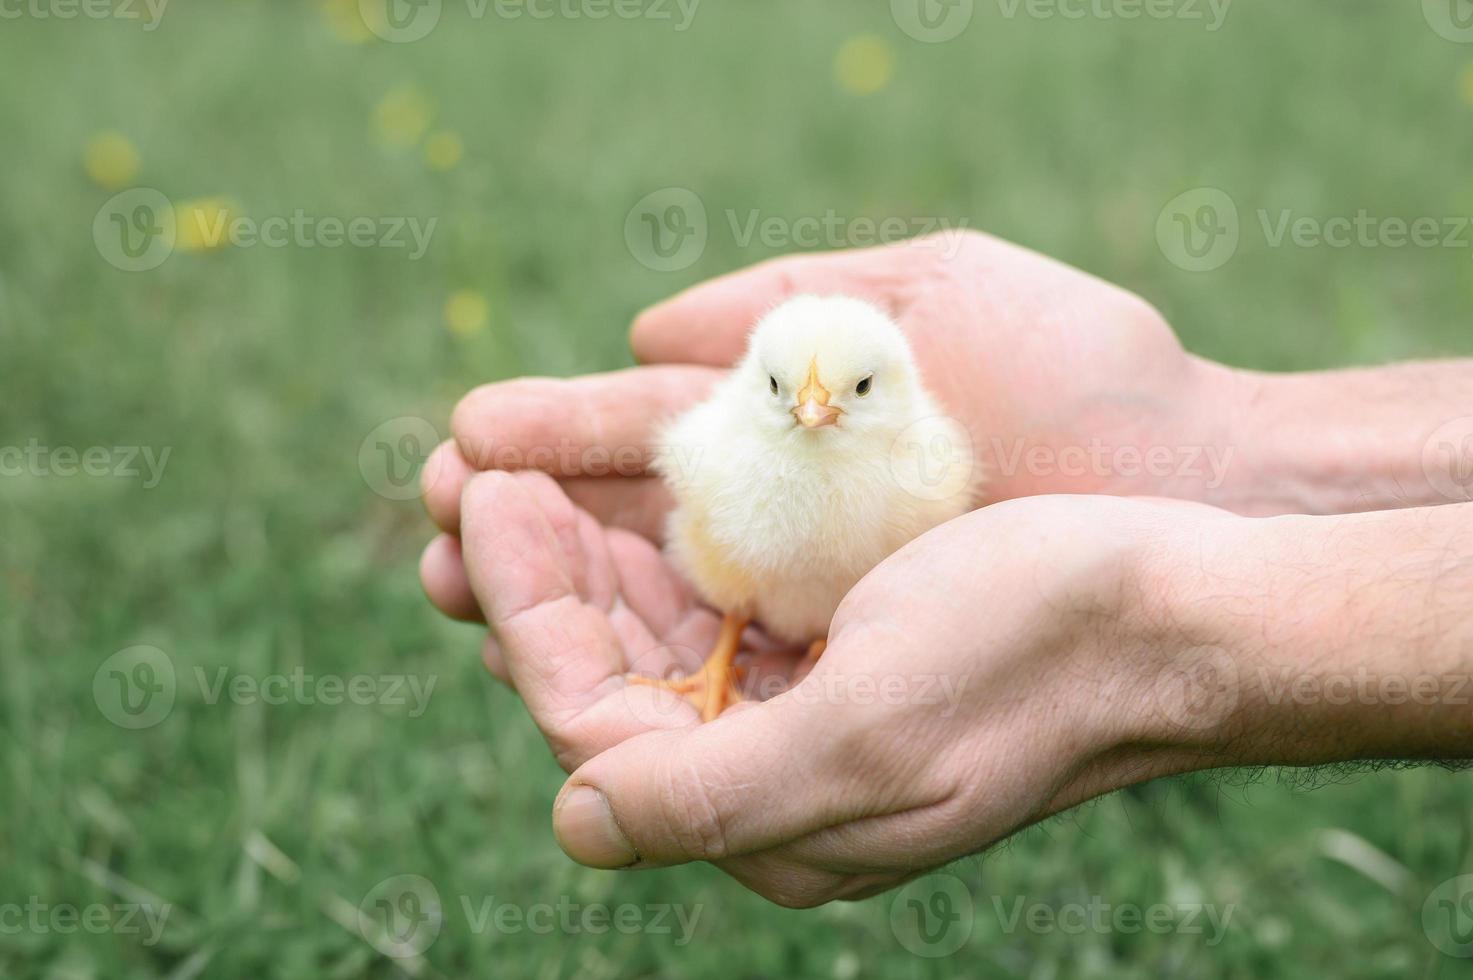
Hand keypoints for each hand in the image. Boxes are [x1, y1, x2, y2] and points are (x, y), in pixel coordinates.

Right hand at [421, 231, 1221, 620]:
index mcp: (794, 425)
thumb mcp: (937, 291)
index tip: (461, 454)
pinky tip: (572, 677)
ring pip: (659, 617)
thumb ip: (785, 297)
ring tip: (467, 602)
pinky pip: (726, 688)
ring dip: (562, 613)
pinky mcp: (853, 680)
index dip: (548, 449)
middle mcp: (794, 523)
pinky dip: (646, 680)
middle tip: (437, 549)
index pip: (641, 443)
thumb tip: (648, 332)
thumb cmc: (1088, 376)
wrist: (1205, 490)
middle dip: (527, 543)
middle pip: (630, 540)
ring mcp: (821, 608)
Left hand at [539, 495, 1472, 906]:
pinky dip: (661, 558)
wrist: (1176, 612)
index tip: (486, 501)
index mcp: (774, 821)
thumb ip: (712, 793)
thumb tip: (572, 824)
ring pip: (655, 644)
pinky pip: (717, 617)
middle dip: (537, 581)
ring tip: (520, 474)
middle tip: (472, 477)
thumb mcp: (871, 734)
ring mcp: (808, 721)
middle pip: (613, 682)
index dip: (525, 612)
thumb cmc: (1037, 654)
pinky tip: (628, 500)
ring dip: (585, 560)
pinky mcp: (840, 662)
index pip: (595, 723)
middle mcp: (778, 783)